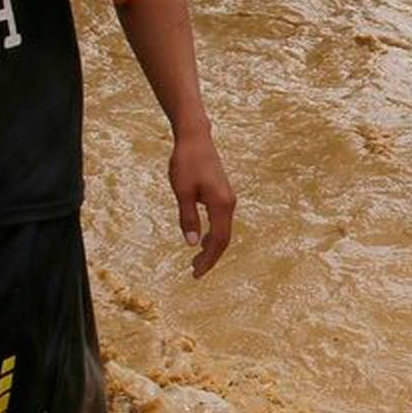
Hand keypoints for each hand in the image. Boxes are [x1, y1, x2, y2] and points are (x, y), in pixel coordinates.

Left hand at [169, 127, 235, 276]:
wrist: (195, 138)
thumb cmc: (186, 162)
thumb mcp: (182, 191)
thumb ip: (188, 218)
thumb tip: (191, 244)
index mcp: (221, 204)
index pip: (218, 240)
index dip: (209, 259)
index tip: (196, 273)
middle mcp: (229, 203)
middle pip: (224, 238)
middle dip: (210, 257)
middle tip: (195, 272)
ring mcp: (227, 198)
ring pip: (223, 230)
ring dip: (211, 247)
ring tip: (197, 260)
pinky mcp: (222, 194)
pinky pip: (221, 221)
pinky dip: (213, 234)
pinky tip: (202, 239)